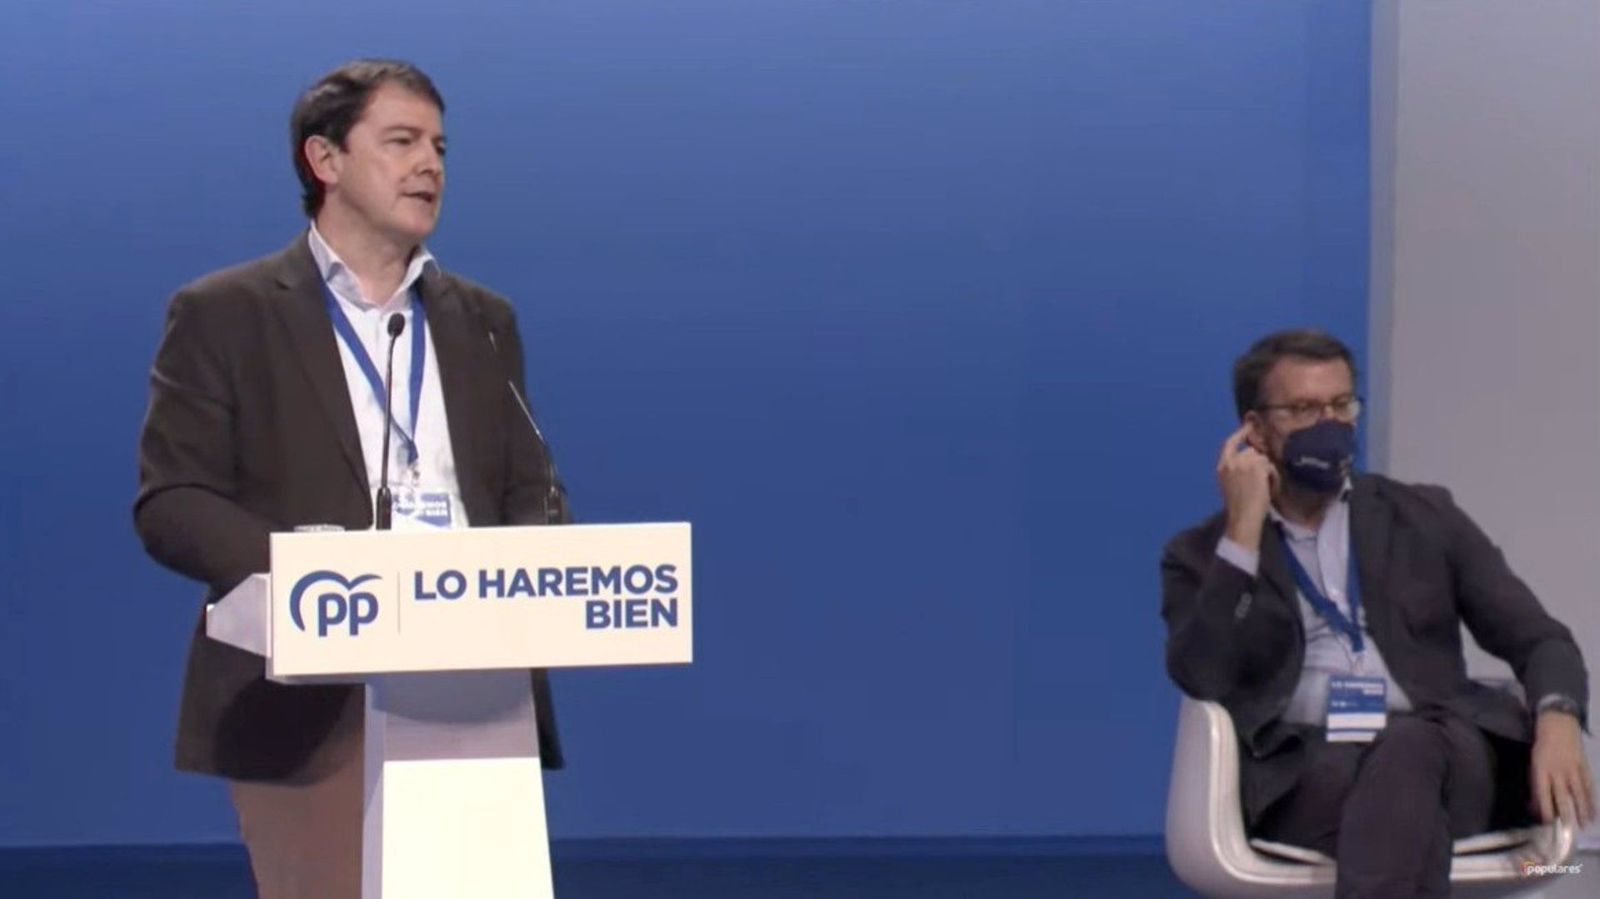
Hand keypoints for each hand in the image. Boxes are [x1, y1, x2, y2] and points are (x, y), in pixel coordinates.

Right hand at [1216, 423, 1277, 550]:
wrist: (1243, 518)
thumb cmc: (1239, 507)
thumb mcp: (1230, 484)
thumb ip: (1237, 469)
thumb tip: (1254, 457)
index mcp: (1222, 467)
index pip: (1229, 444)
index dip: (1240, 434)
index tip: (1248, 426)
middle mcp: (1232, 462)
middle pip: (1252, 451)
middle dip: (1259, 463)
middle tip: (1262, 480)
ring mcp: (1244, 463)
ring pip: (1263, 459)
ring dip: (1267, 471)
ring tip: (1265, 487)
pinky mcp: (1257, 468)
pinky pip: (1270, 467)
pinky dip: (1273, 477)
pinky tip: (1269, 489)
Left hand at [1530, 710, 1594, 828]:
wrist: (1558, 726)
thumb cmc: (1542, 748)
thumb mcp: (1534, 765)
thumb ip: (1535, 786)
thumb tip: (1534, 808)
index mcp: (1541, 770)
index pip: (1542, 793)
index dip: (1545, 808)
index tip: (1548, 823)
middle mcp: (1557, 771)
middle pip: (1562, 795)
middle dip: (1565, 814)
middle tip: (1568, 830)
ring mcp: (1572, 769)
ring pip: (1578, 793)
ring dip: (1582, 811)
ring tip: (1584, 826)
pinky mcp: (1584, 767)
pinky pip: (1588, 786)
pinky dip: (1591, 800)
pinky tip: (1593, 813)